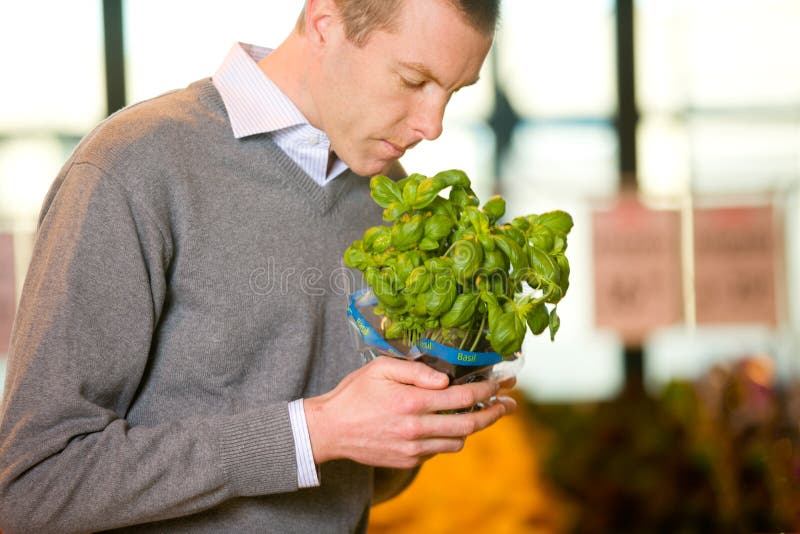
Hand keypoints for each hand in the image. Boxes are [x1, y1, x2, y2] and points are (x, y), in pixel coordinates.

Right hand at [304, 356, 515, 468]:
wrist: (329, 430)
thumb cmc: (355, 393)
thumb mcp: (381, 368)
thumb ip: (416, 371)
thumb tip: (446, 380)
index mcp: (412, 402)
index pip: (463, 396)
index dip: (487, 390)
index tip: (500, 384)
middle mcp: (417, 429)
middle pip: (470, 424)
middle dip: (495, 413)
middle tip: (509, 405)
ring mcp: (414, 449)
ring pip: (458, 441)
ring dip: (473, 428)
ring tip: (482, 414)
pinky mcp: (408, 460)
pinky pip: (439, 450)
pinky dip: (448, 437)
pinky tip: (447, 424)